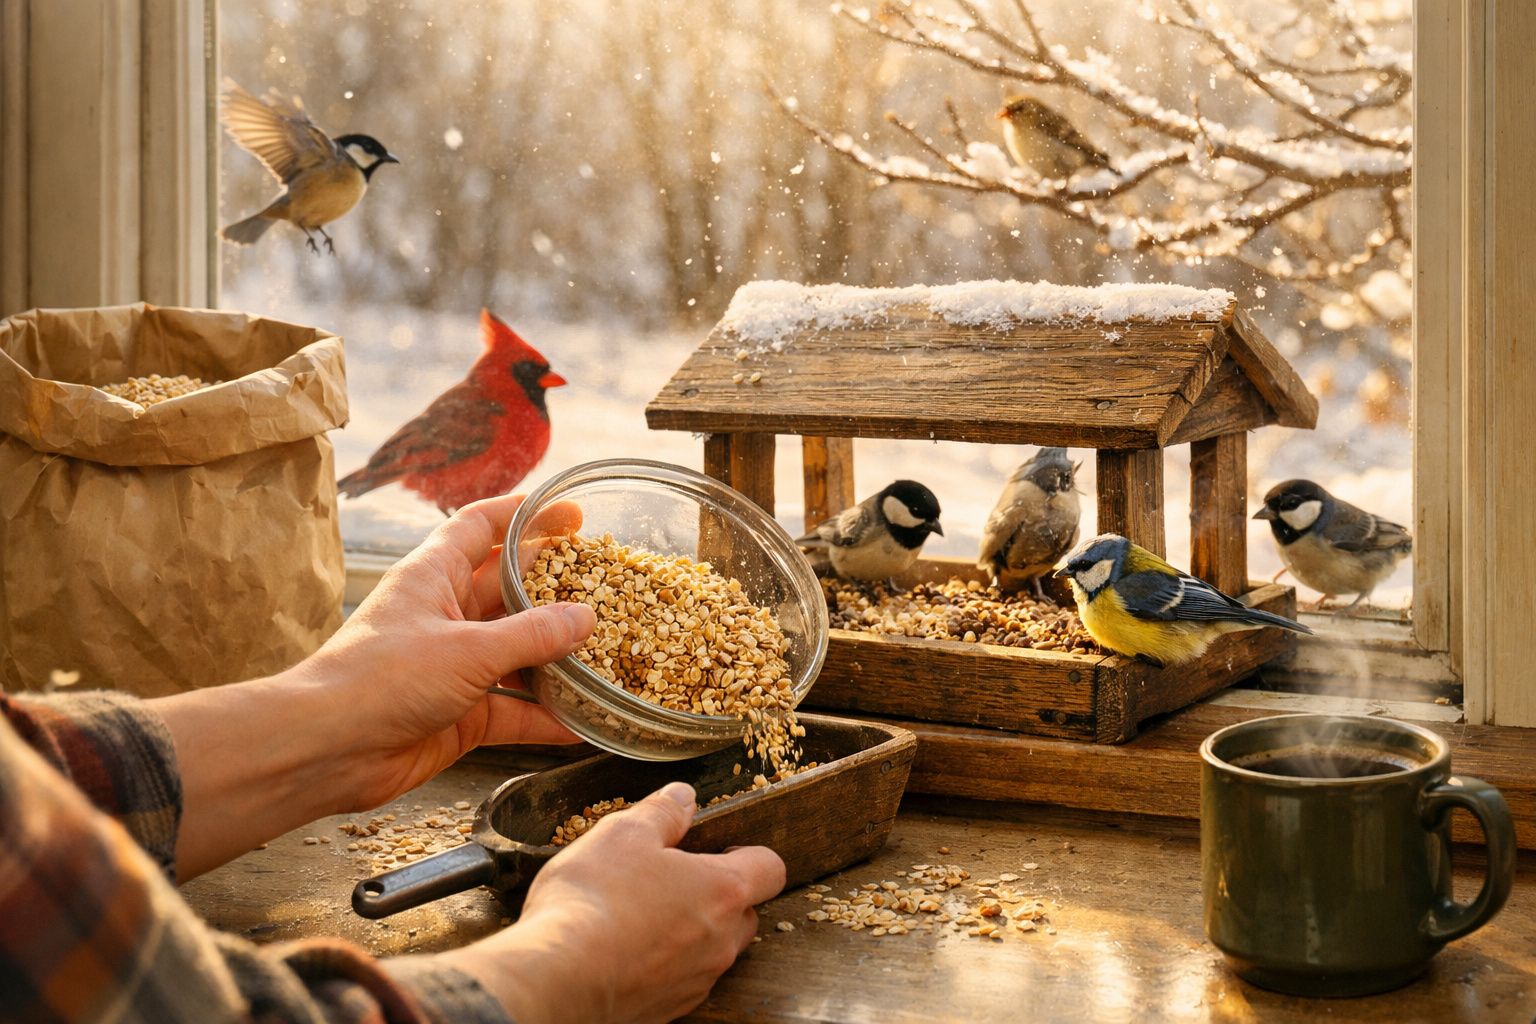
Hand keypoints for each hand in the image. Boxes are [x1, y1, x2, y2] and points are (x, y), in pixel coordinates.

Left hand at [303, 493, 595, 807]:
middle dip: (554, 587)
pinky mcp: (457, 714)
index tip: (569, 512)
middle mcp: (443, 615)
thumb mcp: (468, 649)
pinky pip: (511, 710)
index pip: (481, 527)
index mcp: (432, 576)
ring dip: (555, 657)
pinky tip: (581, 723)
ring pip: (515, 653)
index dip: (524, 514)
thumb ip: (532, 635)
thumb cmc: (380, 680)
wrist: (326, 749)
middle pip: (507, 590)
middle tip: (604, 583)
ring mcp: (450, 666)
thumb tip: (584, 618)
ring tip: (605, 652)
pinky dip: (543, 716)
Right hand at [447, 782, 785, 1023]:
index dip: (752, 854)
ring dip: (690, 932)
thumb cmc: (593, 900)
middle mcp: (721, 941)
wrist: (557, 979)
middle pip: (744, 913)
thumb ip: (662, 812)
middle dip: (718, 895)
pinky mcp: (668, 1010)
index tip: (721, 849)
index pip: (771, 869)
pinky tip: (626, 950)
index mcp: (722, 890)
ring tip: (641, 916)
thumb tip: (683, 796)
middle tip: (673, 881)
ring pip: (712, 950)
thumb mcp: (623, 833)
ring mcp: (696, 981)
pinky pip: (681, 980)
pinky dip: (664, 964)